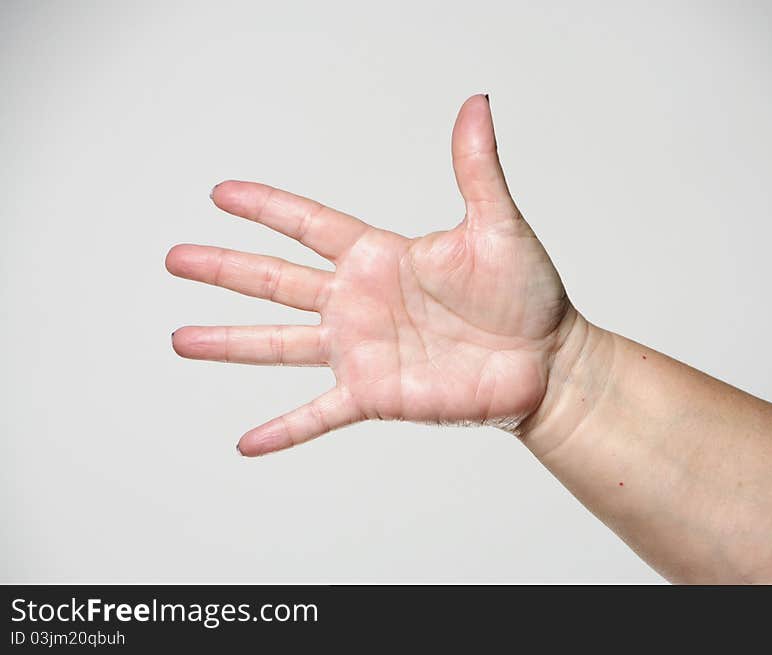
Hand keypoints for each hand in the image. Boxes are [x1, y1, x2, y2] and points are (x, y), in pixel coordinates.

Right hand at [167, 95, 573, 454]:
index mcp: (379, 257)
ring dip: (228, 343)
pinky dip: (283, 431)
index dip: (266, 208)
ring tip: (180, 339)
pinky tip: (246, 443)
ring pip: (279, 345)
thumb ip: (474, 169)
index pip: (308, 225)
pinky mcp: (375, 395)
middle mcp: (358, 303)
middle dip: (224, 268)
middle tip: (176, 258)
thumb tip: (476, 104)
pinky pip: (318, 415)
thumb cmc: (528, 295)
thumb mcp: (497, 226)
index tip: (221, 193)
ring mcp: (362, 351)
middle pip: (275, 280)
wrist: (546, 363)